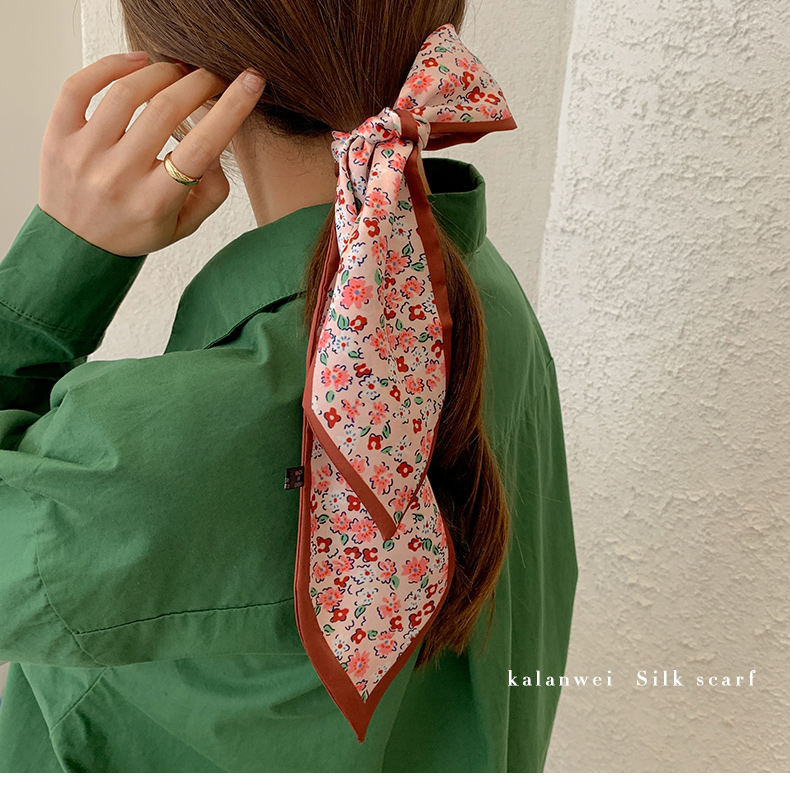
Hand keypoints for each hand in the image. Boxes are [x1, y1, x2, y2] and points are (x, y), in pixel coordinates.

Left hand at [38, 52, 265, 256]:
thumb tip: (220, 144)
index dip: (232, 108)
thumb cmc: (135, 230)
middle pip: (167, 109)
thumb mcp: (184, 226)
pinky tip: (137, 62)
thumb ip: (212, 191)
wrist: (76, 244)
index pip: (202, 147)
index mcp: (155, 202)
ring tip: (177, 72)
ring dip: (162, 72)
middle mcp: (118, 177)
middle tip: (212, 77)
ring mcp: (84, 153)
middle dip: (200, 82)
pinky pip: (80, 85)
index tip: (251, 81)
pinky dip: (112, 64)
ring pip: (128, 91)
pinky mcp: (58, 135)